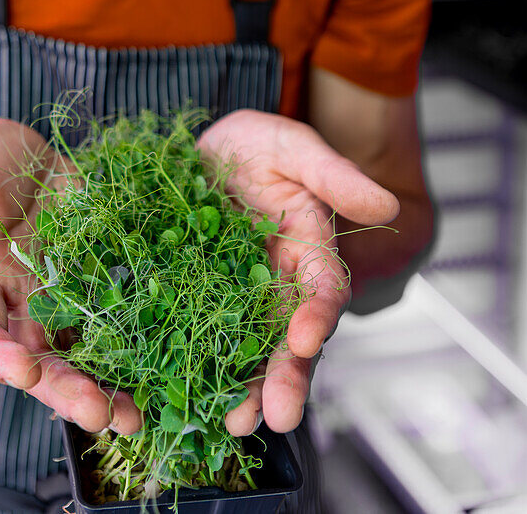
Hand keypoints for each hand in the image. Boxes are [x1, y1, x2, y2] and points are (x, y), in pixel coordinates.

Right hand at [0, 118, 141, 434]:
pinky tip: (161, 367)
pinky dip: (136, 347)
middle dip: (64, 391)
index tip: (22, 371)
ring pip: (78, 353)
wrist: (25, 153)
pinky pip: (115, 320)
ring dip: (104, 388)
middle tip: (99, 415)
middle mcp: (19, 299)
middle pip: (36, 361)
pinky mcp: (94, 278)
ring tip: (133, 417)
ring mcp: (59, 293)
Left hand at [196, 109, 398, 434]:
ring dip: (246, 388)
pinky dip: (197, 367)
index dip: (317, 314)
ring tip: (236, 423)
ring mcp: (239, 294)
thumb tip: (384, 203)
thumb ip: (334, 175)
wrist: (208, 148)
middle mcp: (279, 281)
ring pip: (248, 348)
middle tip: (278, 415)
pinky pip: (201, 336)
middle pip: (289, 335)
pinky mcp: (199, 298)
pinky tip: (186, 395)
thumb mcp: (294, 147)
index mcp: (310, 247)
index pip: (323, 288)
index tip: (305, 338)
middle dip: (286, 376)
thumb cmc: (259, 145)